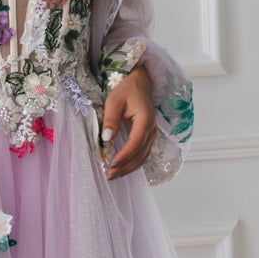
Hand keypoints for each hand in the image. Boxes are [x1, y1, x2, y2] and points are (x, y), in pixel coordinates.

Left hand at [101, 64, 155, 178]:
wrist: (139, 82)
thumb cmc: (126, 89)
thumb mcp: (114, 101)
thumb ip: (110, 120)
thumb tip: (106, 139)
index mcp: (145, 119)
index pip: (136, 143)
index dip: (124, 156)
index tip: (112, 165)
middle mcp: (152, 129)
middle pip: (141, 154)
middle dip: (125, 167)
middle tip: (109, 175)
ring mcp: (152, 134)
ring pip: (143, 157)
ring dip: (129, 168)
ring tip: (114, 175)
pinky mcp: (148, 136)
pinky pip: (143, 154)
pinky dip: (133, 163)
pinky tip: (122, 168)